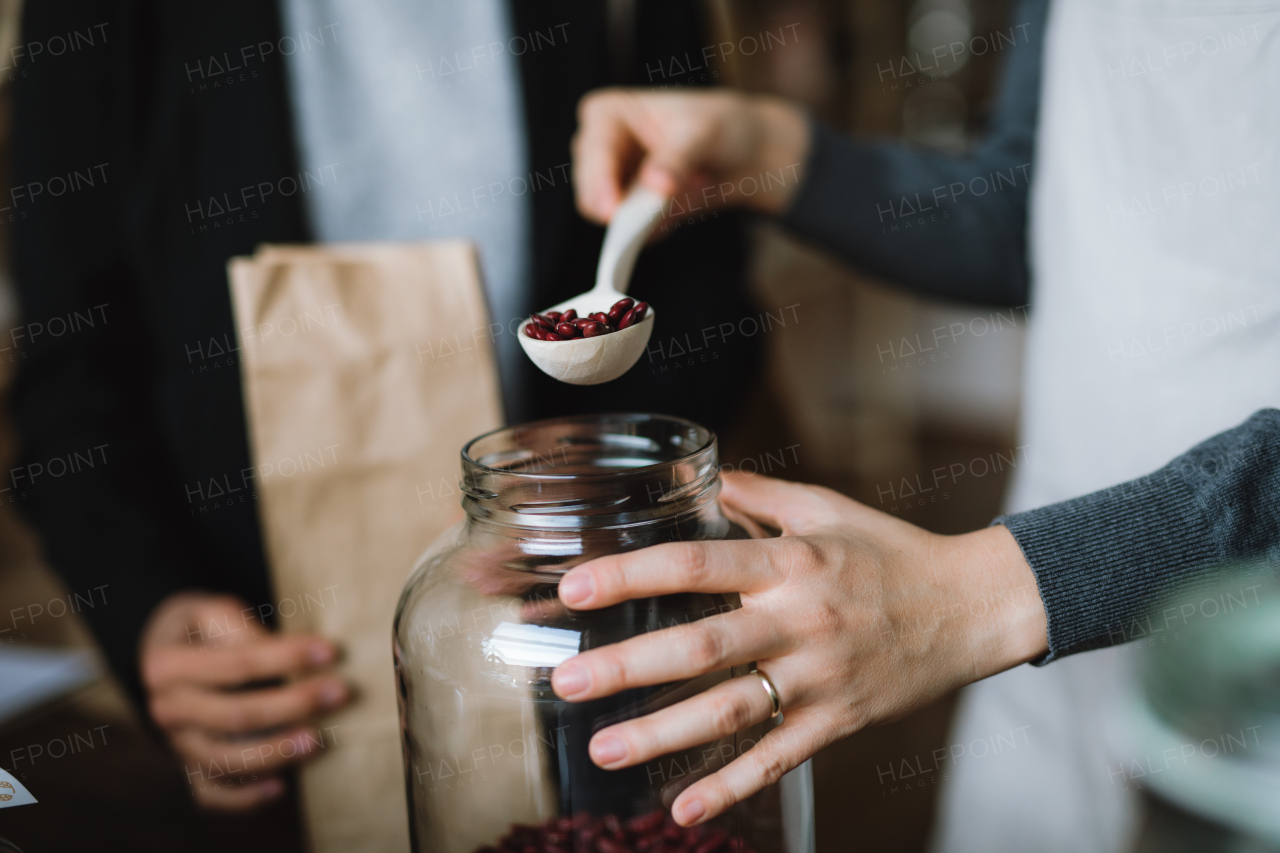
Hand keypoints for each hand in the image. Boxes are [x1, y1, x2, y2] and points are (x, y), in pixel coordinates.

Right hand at [140, 592, 349, 810]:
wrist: (165, 659)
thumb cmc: (201, 631)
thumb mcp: (214, 613)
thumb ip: (244, 629)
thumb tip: (286, 656)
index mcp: (167, 666)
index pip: (236, 665)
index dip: (285, 658)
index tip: (330, 652)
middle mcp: (167, 710)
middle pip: (234, 715)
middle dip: (292, 706)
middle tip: (339, 694)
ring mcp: (177, 744)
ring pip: (224, 760)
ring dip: (275, 753)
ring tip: (318, 741)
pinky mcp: (190, 768)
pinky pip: (212, 794)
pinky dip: (244, 797)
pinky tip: (281, 786)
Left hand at [550, 473, 1046, 825]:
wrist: (971, 608)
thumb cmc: (891, 552)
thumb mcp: (826, 508)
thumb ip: (759, 492)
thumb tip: (703, 474)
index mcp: (790, 563)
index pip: (697, 567)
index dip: (632, 576)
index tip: (575, 588)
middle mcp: (799, 621)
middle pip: (702, 648)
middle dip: (628, 666)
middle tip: (566, 682)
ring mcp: (819, 677)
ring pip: (730, 712)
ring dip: (662, 735)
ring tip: (602, 751)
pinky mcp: (838, 721)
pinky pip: (778, 759)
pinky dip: (732, 787)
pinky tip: (683, 809)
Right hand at [572, 89, 809, 222]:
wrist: (742, 153)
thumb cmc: (719, 127)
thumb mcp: (703, 135)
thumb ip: (677, 158)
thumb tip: (655, 186)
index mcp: (606, 114)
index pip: (592, 155)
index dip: (601, 185)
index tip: (615, 211)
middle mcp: (599, 148)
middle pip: (592, 195)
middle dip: (636, 203)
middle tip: (680, 189)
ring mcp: (611, 182)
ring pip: (611, 219)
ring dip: (653, 214)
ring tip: (691, 185)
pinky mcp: (627, 209)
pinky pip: (630, 235)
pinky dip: (660, 226)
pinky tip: (685, 203)